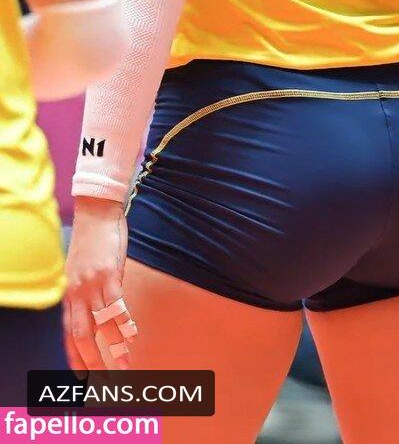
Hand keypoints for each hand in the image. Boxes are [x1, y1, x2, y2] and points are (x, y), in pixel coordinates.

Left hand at [64, 197, 135, 370]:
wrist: (96, 212)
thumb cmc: (92, 240)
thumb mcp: (83, 270)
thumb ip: (88, 292)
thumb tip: (100, 312)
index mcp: (69, 294)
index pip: (68, 333)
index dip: (75, 356)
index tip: (81, 377)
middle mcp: (76, 293)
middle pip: (82, 336)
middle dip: (93, 361)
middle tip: (104, 382)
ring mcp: (92, 285)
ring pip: (101, 325)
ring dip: (113, 349)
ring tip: (124, 367)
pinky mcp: (109, 274)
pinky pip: (116, 305)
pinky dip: (124, 323)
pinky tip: (132, 336)